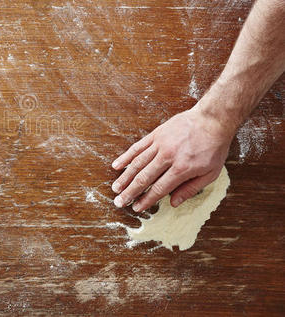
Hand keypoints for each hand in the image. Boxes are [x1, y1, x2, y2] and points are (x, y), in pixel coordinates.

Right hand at [111, 106, 234, 211]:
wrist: (212, 120)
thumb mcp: (210, 173)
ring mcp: (160, 144)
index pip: (159, 188)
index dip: (146, 200)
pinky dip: (126, 157)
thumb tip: (174, 203)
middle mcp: (168, 157)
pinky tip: (117, 165)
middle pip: (144, 178)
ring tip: (115, 188)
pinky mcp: (156, 134)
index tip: (136, 208)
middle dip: (130, 192)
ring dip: (125, 177)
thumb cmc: (213, 148)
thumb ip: (191, 189)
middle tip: (119, 202)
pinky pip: (138, 147)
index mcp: (182, 169)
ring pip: (137, 163)